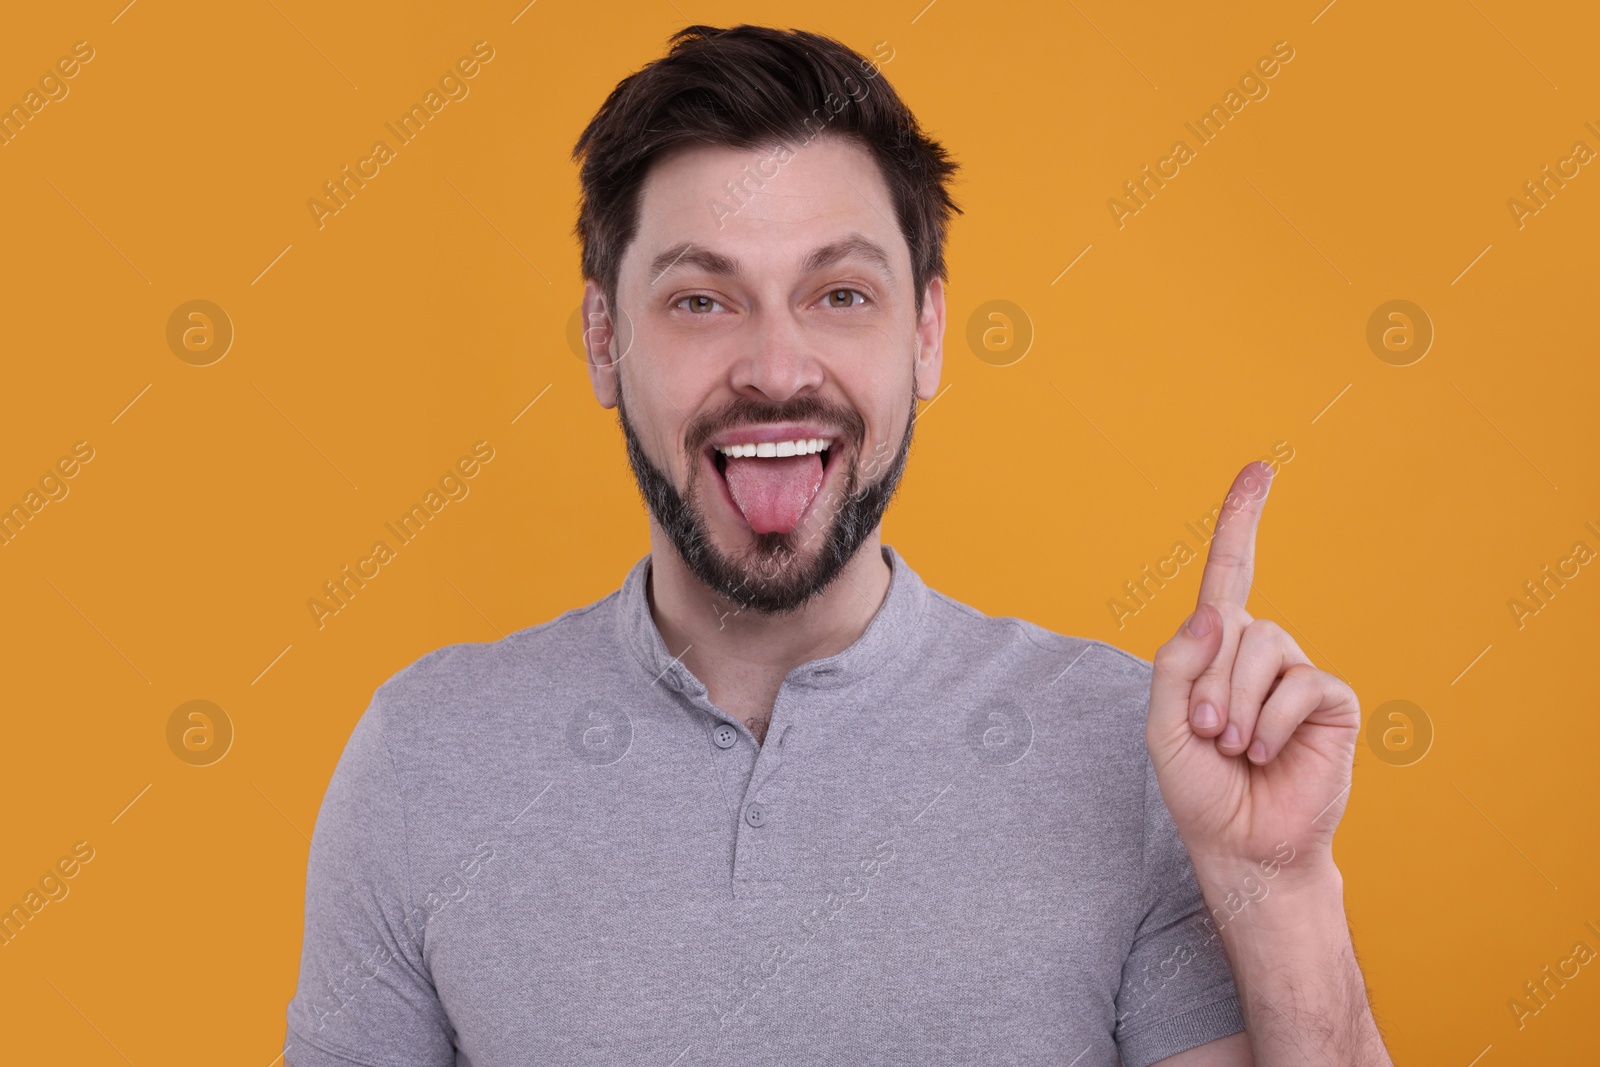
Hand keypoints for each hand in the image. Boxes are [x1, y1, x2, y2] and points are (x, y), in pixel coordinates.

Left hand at [1145, 462, 1360, 874]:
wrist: (1244, 844)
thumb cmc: (1201, 787)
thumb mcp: (1164, 727)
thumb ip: (1176, 666)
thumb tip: (1217, 615)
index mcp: (1216, 648)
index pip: (1230, 573)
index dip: (1242, 519)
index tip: (1260, 468)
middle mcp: (1259, 649)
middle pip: (1229, 628)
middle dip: (1206, 688)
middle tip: (1207, 738)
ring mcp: (1297, 671)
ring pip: (1262, 649)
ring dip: (1236, 708)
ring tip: (1236, 749)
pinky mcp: (1331, 699)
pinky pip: (1298, 686)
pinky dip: (1272, 724)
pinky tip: (1269, 755)